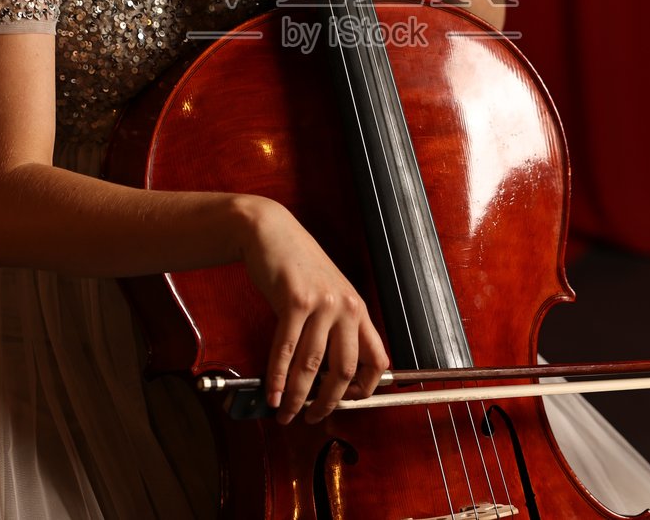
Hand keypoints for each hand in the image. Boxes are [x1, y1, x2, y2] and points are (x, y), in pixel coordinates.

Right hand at [238, 197, 388, 423]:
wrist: (272, 232)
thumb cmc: (298, 265)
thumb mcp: (329, 294)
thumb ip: (334, 326)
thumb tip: (326, 373)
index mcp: (358, 309)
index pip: (377, 359)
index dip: (366, 388)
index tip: (348, 402)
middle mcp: (346, 307)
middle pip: (344, 370)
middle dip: (327, 402)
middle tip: (311, 418)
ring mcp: (322, 304)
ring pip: (312, 365)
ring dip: (297, 397)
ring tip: (286, 413)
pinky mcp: (294, 301)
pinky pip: (285, 350)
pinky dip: (277, 379)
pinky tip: (272, 394)